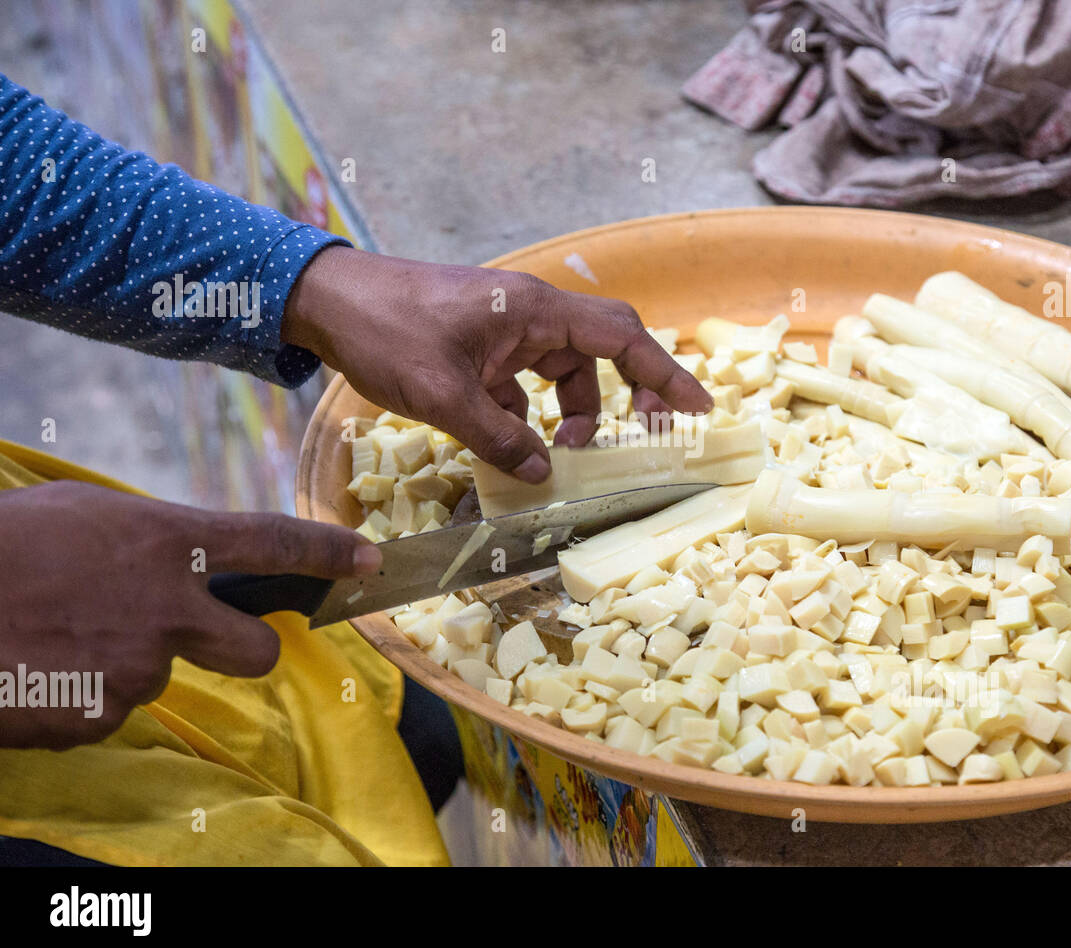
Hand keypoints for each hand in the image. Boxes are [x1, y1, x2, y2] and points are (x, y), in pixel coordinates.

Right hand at [0, 481, 381, 749]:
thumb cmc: (4, 544)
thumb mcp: (84, 514)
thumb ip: (150, 537)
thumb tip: (179, 558)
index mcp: (166, 542)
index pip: (274, 544)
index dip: (330, 555)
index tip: (370, 563)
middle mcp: (169, 610)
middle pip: (257, 651)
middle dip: (245, 648)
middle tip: (199, 634)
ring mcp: (137, 669)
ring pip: (161, 676)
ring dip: (128, 662)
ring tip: (64, 636)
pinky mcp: (98, 718)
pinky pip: (109, 710)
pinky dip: (84, 694)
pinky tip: (44, 668)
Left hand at [281, 247, 712, 482]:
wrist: (325, 301)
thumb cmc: (386, 331)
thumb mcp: (444, 396)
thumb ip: (500, 438)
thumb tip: (544, 476)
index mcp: (535, 310)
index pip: (622, 337)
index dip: (665, 372)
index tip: (697, 407)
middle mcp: (530, 314)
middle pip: (602, 355)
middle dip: (625, 397)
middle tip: (644, 440)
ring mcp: (507, 330)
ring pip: (563, 374)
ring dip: (570, 416)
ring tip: (559, 459)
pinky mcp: (482, 347)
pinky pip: (524, 383)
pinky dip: (528, 416)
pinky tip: (512, 448)